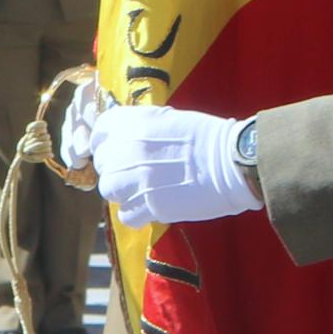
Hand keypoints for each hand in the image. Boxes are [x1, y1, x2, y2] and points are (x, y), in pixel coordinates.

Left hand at [92, 105, 258, 226]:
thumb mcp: (170, 118)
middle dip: (116, 169)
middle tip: (136, 174)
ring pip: (109, 190)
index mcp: (135, 123)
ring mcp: (137, 178)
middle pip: (102, 164)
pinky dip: (136, 214)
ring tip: (142, 191)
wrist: (233, 162)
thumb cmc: (209, 138)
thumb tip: (126, 136)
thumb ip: (142, 127)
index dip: (105, 143)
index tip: (115, 150)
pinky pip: (126, 215)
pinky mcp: (150, 205)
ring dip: (122, 192)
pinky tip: (150, 208)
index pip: (100, 132)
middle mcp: (129, 149)